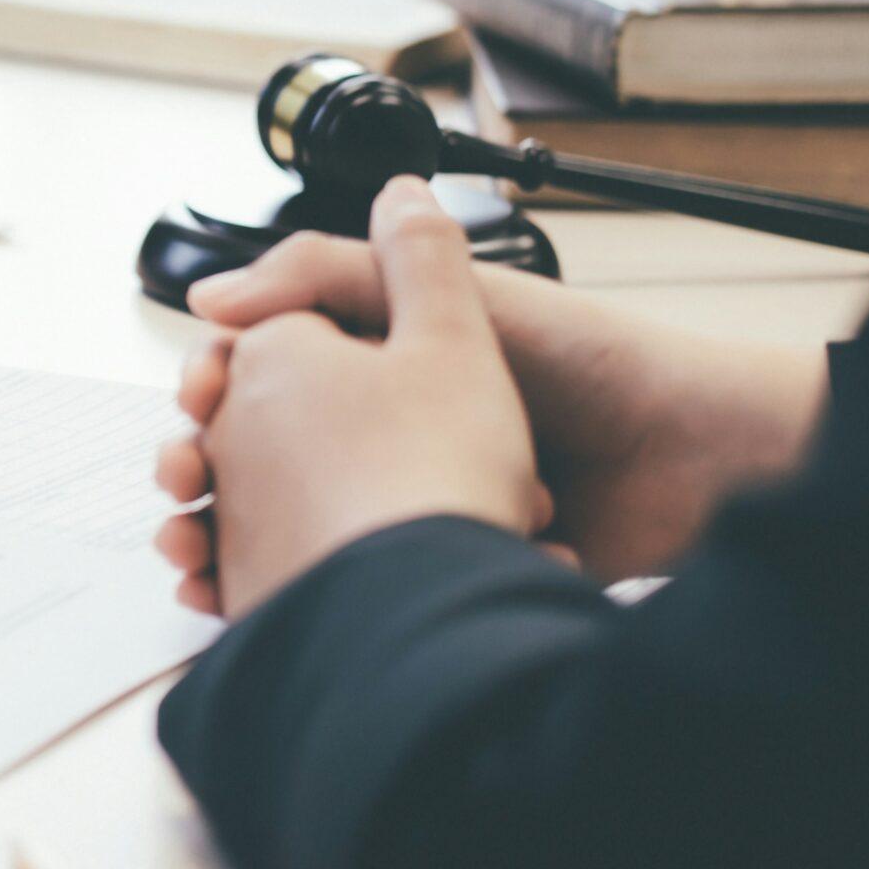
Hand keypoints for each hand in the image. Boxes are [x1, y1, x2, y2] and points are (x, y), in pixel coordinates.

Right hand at [169, 210, 826, 579]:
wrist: (687, 462)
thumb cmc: (586, 364)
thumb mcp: (445, 292)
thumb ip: (327, 271)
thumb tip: (211, 297)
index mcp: (382, 355)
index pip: (263, 367)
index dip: (217, 385)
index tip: (197, 401)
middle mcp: (383, 427)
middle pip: (253, 450)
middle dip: (201, 467)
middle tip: (181, 484)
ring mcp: (402, 500)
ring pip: (276, 523)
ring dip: (220, 537)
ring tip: (193, 551)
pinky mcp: (428, 564)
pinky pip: (330, 583)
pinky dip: (269, 592)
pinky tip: (233, 596)